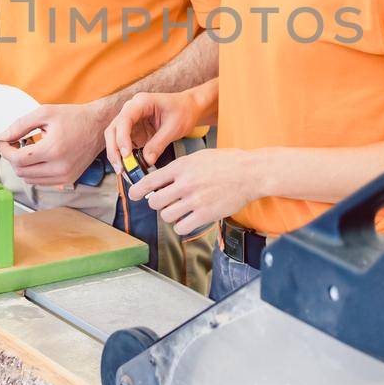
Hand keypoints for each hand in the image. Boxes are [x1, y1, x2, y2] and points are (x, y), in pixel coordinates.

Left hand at [0, 101, 107, 187]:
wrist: (98, 126)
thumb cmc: (73, 117)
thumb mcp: (45, 113)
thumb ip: (20, 125)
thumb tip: (3, 137)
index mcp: (53, 150)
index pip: (17, 159)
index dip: (5, 150)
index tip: (3, 141)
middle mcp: (59, 167)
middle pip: (21, 171)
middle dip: (12, 157)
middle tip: (15, 142)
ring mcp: (65, 177)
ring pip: (29, 179)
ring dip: (22, 165)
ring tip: (28, 148)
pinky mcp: (68, 180)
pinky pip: (41, 181)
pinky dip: (34, 171)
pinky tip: (38, 156)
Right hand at [104, 89, 202, 170]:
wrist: (189, 108)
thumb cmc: (183, 111)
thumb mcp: (174, 128)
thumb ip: (159, 144)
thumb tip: (147, 161)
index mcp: (141, 102)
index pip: (124, 119)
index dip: (122, 137)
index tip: (126, 154)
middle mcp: (131, 110)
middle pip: (113, 129)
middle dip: (114, 149)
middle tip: (120, 167)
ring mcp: (131, 121)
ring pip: (114, 138)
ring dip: (116, 154)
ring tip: (123, 171)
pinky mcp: (134, 132)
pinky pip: (123, 145)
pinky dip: (124, 157)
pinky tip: (129, 167)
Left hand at [130, 149, 261, 235]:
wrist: (250, 173)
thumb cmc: (226, 163)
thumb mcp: (199, 157)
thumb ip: (179, 168)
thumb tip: (161, 179)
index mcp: (181, 167)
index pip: (150, 181)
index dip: (138, 190)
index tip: (133, 195)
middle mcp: (185, 184)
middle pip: (155, 201)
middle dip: (156, 203)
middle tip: (164, 202)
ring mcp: (194, 200)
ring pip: (166, 216)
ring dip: (170, 215)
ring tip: (180, 210)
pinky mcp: (205, 214)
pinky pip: (181, 227)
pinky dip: (182, 226)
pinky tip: (188, 220)